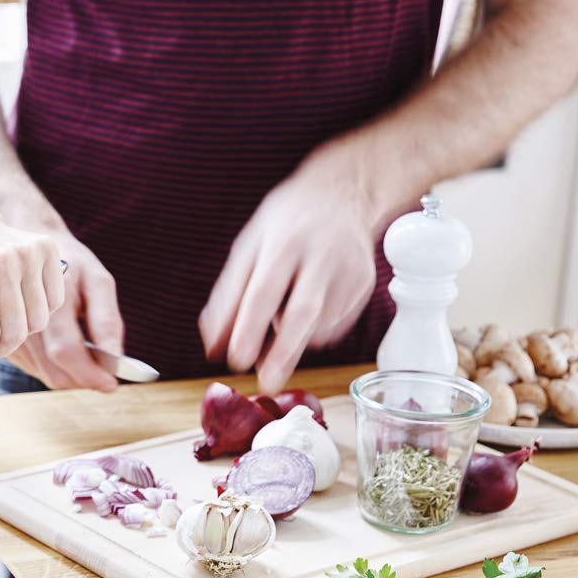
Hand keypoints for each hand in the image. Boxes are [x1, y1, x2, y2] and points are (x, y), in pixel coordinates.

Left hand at [0, 206, 64, 371]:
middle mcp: (1, 260)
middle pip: (14, 332)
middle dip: (2, 347)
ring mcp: (27, 253)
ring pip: (38, 321)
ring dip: (23, 329)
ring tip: (7, 317)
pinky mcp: (47, 248)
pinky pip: (54, 302)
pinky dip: (41, 310)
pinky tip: (24, 299)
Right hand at [4, 237, 122, 391]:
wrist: (30, 249)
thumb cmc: (71, 264)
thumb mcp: (98, 282)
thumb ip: (107, 321)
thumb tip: (115, 360)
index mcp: (50, 300)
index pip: (66, 351)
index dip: (90, 374)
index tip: (110, 384)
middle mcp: (24, 318)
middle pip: (53, 371)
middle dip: (83, 380)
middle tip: (102, 373)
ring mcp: (11, 329)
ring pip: (44, 374)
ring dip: (70, 375)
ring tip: (83, 352)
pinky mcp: (5, 338)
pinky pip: (34, 368)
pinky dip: (54, 367)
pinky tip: (63, 348)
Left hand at [199, 145, 379, 392]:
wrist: (342, 193)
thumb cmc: (285, 224)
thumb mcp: (249, 248)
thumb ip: (228, 297)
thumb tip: (212, 347)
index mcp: (284, 242)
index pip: (263, 293)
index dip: (248, 330)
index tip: (235, 361)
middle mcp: (321, 255)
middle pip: (302, 312)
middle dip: (283, 354)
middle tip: (266, 385)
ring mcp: (349, 270)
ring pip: (319, 324)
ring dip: (293, 341)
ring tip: (278, 328)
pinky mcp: (365, 285)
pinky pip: (334, 324)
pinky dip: (313, 333)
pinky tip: (304, 312)